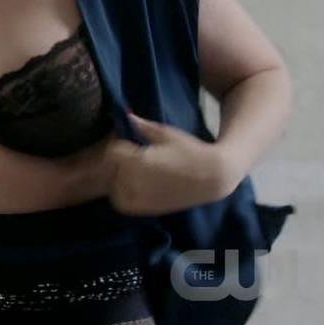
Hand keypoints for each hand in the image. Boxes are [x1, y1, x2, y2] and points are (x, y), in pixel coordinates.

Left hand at [106, 113, 240, 215]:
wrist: (212, 177)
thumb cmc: (190, 151)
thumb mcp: (166, 134)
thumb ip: (143, 126)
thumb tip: (126, 115)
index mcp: (138, 160)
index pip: (112, 151)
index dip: (119, 144)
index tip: (129, 142)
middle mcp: (135, 181)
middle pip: (111, 169)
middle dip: (119, 161)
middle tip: (133, 156)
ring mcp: (140, 197)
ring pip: (113, 187)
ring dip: (118, 179)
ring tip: (133, 171)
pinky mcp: (146, 209)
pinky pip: (122, 203)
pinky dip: (123, 195)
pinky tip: (134, 186)